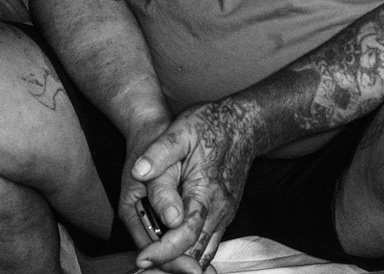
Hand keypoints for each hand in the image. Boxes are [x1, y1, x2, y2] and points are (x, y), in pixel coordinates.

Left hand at [131, 100, 259, 271]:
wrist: (245, 123)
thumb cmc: (212, 125)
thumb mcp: (182, 130)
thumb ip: (160, 152)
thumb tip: (138, 172)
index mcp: (206, 192)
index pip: (185, 235)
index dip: (163, 252)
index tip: (142, 258)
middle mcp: (219, 209)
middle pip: (194, 253)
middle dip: (169, 264)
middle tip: (143, 264)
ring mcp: (224, 214)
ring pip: (203, 253)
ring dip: (181, 262)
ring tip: (154, 262)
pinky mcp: (225, 213)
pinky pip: (209, 244)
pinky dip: (192, 255)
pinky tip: (175, 254)